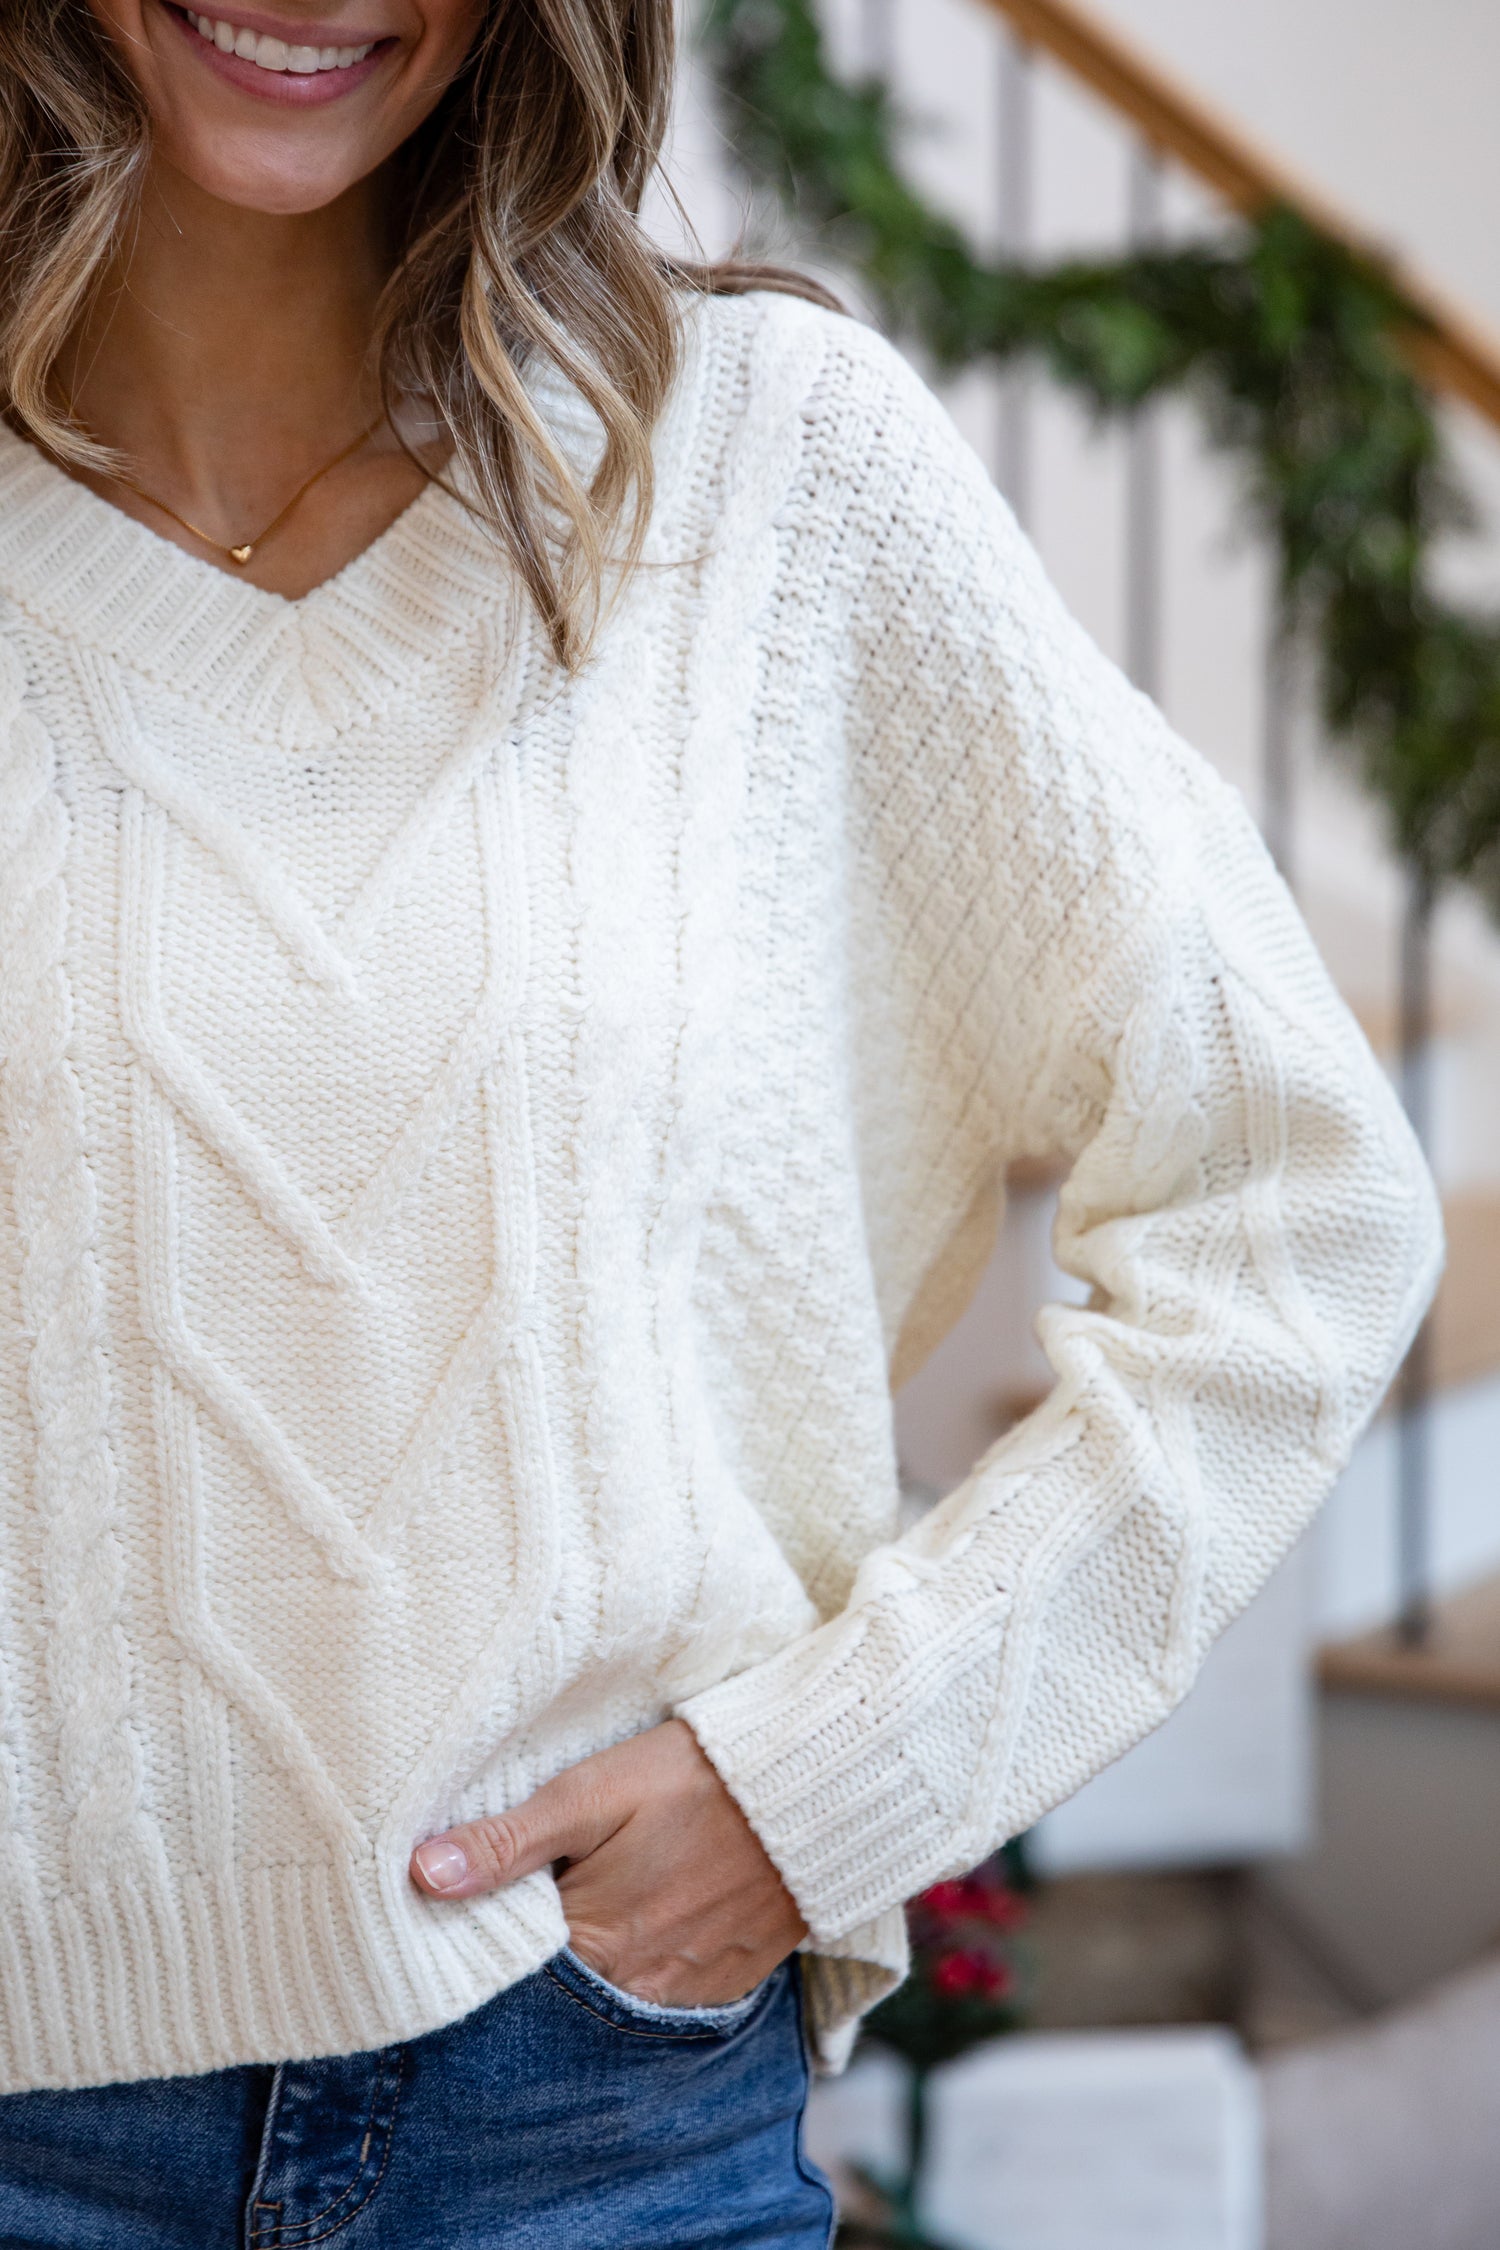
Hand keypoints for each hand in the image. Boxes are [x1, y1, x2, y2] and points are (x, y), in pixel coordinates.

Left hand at [408, 1718, 807, 2006]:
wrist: (811, 1787)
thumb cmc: (695, 1777)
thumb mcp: (594, 1791)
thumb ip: (510, 1840)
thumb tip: (423, 1874)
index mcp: (593, 1940)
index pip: (510, 1969)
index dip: (485, 1942)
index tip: (465, 1915)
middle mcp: (637, 1985)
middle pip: (562, 1993)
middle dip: (537, 1964)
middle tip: (530, 1909)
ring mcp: (688, 1990)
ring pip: (613, 1999)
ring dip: (591, 1971)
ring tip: (588, 1914)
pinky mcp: (729, 1982)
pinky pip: (667, 1997)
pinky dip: (643, 1973)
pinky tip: (640, 1929)